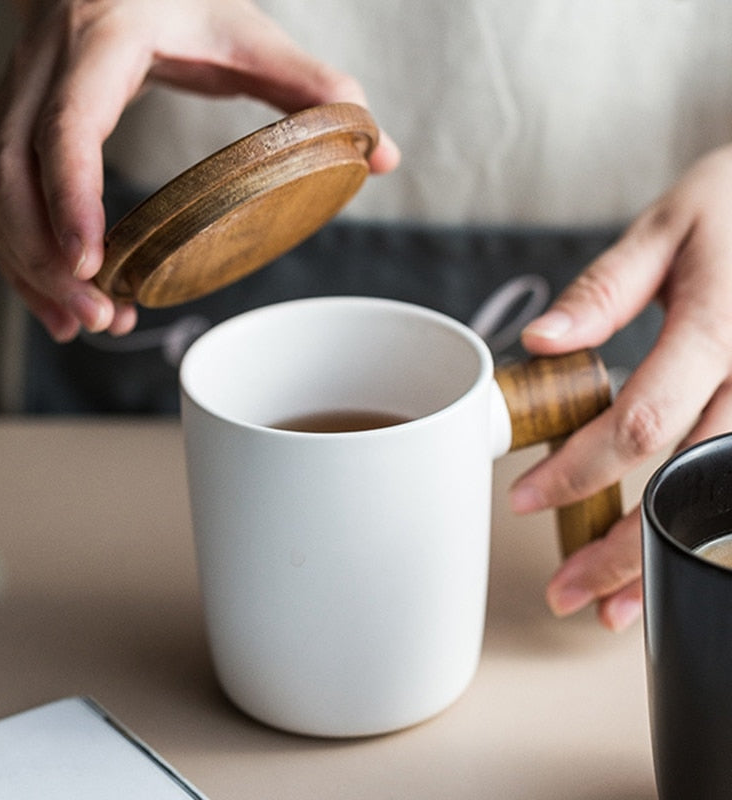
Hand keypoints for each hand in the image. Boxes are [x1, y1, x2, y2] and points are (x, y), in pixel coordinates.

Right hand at [0, 0, 399, 341]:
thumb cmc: (183, 1)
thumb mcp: (250, 36)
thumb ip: (316, 90)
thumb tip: (382, 153)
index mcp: (105, 40)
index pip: (70, 124)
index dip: (71, 195)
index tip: (94, 261)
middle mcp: (47, 67)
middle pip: (12, 171)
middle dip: (45, 255)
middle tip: (97, 316)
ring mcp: (21, 94)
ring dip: (29, 267)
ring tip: (81, 323)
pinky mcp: (16, 123)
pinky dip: (21, 255)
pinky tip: (56, 301)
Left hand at [515, 143, 731, 630]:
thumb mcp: (669, 227)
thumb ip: (606, 290)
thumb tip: (540, 344)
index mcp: (722, 325)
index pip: (642, 420)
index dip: (581, 469)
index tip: (526, 498)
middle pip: (687, 482)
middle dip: (623, 547)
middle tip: (566, 590)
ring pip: (724, 500)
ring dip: (667, 561)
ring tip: (613, 608)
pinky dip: (710, 534)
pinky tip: (676, 562)